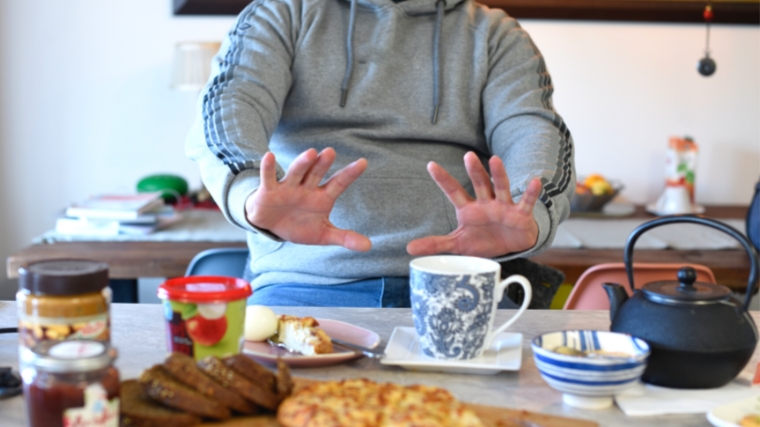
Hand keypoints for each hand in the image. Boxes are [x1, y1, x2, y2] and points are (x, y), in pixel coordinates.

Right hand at [245, 148, 371, 251]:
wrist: (272, 227)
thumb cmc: (300, 226)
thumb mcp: (323, 234)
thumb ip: (344, 237)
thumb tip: (368, 246)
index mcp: (322, 197)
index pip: (339, 183)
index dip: (350, 173)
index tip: (363, 162)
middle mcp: (307, 188)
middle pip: (316, 173)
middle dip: (323, 164)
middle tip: (331, 152)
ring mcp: (288, 187)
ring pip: (296, 173)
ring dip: (303, 163)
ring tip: (311, 153)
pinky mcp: (269, 191)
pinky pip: (269, 178)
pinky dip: (268, 168)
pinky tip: (269, 156)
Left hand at [406, 151, 540, 257]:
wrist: (511, 247)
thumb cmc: (484, 240)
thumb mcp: (458, 244)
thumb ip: (435, 244)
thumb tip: (408, 248)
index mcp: (468, 209)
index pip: (453, 191)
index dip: (443, 179)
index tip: (430, 165)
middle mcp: (485, 203)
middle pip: (479, 184)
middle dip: (474, 170)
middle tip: (468, 156)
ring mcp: (503, 207)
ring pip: (500, 187)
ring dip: (499, 174)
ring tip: (495, 159)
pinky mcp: (520, 214)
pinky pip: (526, 202)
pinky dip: (530, 193)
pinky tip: (535, 181)